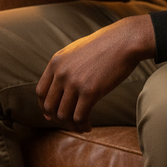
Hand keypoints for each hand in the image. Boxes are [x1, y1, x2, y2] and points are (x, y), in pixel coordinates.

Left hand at [36, 14, 155, 131]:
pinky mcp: (90, 92)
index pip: (41, 92)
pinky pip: (79, 117)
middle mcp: (61, 73)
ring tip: (81, 126)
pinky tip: (88, 126)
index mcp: (56, 61)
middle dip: (58, 118)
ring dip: (71, 125)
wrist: (125, 40)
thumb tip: (59, 88)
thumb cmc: (105, 44)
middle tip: (69, 122)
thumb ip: (65, 66)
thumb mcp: (77, 50)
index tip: (52, 114)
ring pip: (63, 115)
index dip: (45, 107)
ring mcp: (75, 83)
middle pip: (50, 106)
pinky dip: (82, 126)